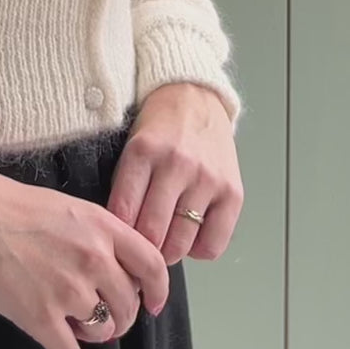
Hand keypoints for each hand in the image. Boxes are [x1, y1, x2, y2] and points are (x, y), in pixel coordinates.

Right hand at [0, 151, 169, 348]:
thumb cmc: (15, 207)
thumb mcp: (71, 209)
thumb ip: (100, 237)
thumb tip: (119, 272)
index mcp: (103, 228)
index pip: (153, 266)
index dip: (158, 291)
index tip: (153, 304)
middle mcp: (94, 259)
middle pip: (128, 305)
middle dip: (120, 318)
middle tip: (103, 319)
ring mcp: (68, 291)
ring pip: (102, 331)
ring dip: (92, 333)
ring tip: (72, 323)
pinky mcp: (40, 318)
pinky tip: (56, 343)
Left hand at [106, 83, 242, 265]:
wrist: (193, 96)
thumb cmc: (159, 126)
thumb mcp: (131, 145)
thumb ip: (124, 186)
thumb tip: (122, 237)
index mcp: (143, 151)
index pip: (123, 212)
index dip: (118, 236)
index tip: (118, 244)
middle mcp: (177, 164)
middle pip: (152, 233)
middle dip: (142, 249)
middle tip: (139, 250)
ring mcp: (207, 178)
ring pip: (181, 243)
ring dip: (168, 252)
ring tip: (163, 244)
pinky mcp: (232, 191)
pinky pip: (213, 244)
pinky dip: (198, 250)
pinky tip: (191, 236)